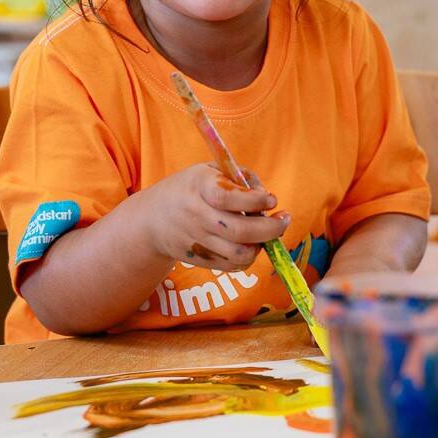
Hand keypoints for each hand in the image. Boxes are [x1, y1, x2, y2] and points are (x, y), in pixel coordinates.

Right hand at [139, 164, 288, 272]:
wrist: (153, 219)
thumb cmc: (190, 189)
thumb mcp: (208, 171)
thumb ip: (239, 178)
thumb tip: (267, 199)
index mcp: (198, 187)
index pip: (226, 198)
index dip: (253, 201)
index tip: (271, 200)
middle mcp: (196, 215)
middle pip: (238, 231)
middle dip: (270, 229)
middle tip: (284, 220)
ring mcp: (197, 241)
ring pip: (239, 253)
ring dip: (262, 246)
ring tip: (267, 234)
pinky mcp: (199, 260)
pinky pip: (232, 266)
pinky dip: (249, 258)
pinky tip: (253, 244)